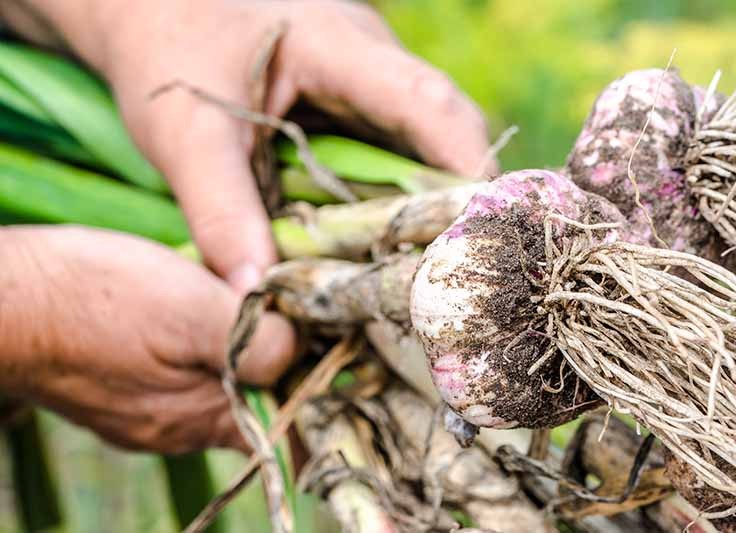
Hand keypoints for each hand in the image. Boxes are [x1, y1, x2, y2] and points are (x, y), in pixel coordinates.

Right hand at [0, 226, 294, 452]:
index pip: (286, 425)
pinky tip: (198, 315)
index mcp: (207, 417)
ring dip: (242, 352)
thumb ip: (254, 340)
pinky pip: (184, 378)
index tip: (336, 349)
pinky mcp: (126, 392)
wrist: (6, 301)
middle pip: (257, 403)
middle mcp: (181, 429)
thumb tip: (299, 348)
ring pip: (221, 387)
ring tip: (250, 305)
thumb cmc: (95, 299)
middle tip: (294, 311)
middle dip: (281, 362)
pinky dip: (204, 350)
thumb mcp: (191, 310)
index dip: (317, 387)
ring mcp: (150, 414)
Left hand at [3, 0, 494, 292]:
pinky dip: (390, 205)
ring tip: (427, 275)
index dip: (465, 166)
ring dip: (426, 209)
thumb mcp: (184, 132)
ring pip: (421, 149)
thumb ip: (218, 209)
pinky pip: (388, 160)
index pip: (427, 104)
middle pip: (444, 131)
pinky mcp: (352, 110)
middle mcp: (371, 63)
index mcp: (338, 46)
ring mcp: (366, 86)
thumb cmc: (167, 50)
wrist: (151, 11)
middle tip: (457, 275)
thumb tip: (254, 294)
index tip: (478, 234)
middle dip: (456, 201)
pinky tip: (382, 249)